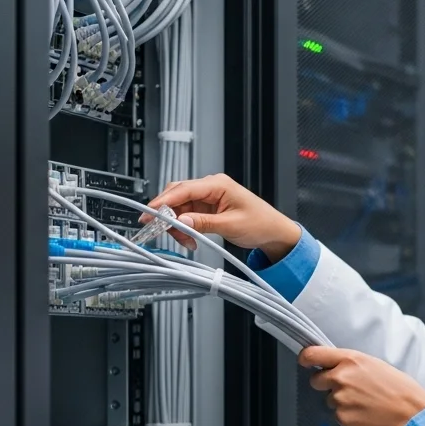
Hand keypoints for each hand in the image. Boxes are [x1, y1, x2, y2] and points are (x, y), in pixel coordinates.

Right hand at [143, 173, 301, 260]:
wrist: (274, 233)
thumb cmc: (261, 223)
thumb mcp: (230, 225)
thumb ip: (203, 223)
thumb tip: (180, 221)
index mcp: (217, 184)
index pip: (183, 189)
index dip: (163, 201)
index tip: (150, 213)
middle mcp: (210, 188)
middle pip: (177, 196)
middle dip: (167, 215)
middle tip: (157, 230)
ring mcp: (208, 199)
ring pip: (180, 209)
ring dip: (177, 226)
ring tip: (186, 241)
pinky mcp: (207, 210)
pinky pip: (187, 217)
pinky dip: (185, 229)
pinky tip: (190, 239)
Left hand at [298, 347, 424, 425]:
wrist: (411, 414)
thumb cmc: (399, 389)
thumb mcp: (375, 365)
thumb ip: (351, 365)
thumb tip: (335, 368)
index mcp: (350, 359)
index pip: (313, 354)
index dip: (306, 359)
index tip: (305, 362)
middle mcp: (341, 377)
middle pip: (316, 381)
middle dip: (326, 385)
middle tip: (347, 390)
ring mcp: (340, 398)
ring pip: (329, 400)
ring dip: (341, 403)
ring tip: (365, 404)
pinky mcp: (342, 417)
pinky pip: (338, 416)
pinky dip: (348, 417)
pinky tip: (365, 415)